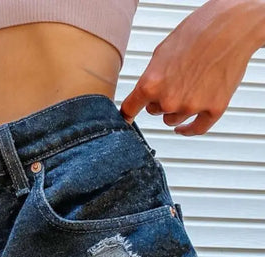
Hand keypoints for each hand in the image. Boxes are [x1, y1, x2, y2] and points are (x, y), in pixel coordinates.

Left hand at [119, 0, 260, 135]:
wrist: (231, 27)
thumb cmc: (197, 32)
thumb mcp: (160, 53)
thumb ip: (150, 77)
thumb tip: (145, 93)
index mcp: (150, 85)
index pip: (129, 109)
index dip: (126, 114)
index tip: (125, 119)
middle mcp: (168, 100)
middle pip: (154, 111)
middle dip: (160, 100)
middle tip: (173, 82)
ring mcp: (190, 107)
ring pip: (172, 120)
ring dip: (176, 110)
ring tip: (186, 89)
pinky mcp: (212, 110)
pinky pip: (196, 129)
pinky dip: (188, 130)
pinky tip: (183, 128)